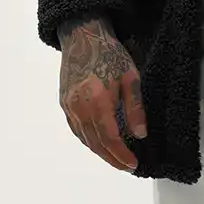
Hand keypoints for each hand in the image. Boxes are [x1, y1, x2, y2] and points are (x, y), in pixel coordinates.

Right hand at [58, 15, 146, 171]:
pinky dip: (88, 140)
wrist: (83, 37)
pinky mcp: (64, 104)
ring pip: (85, 139)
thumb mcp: (130, 77)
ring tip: (116, 157)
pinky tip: (99, 142)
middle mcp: (80, 108)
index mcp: (98, 102)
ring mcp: (69, 107)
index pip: (110, 139)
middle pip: (96, 144)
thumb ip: (135, 108)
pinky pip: (76, 129)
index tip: (133, 164)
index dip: (122, 155)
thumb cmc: (111, 54)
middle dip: (112, 158)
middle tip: (126, 166)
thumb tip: (140, 135)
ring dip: (100, 152)